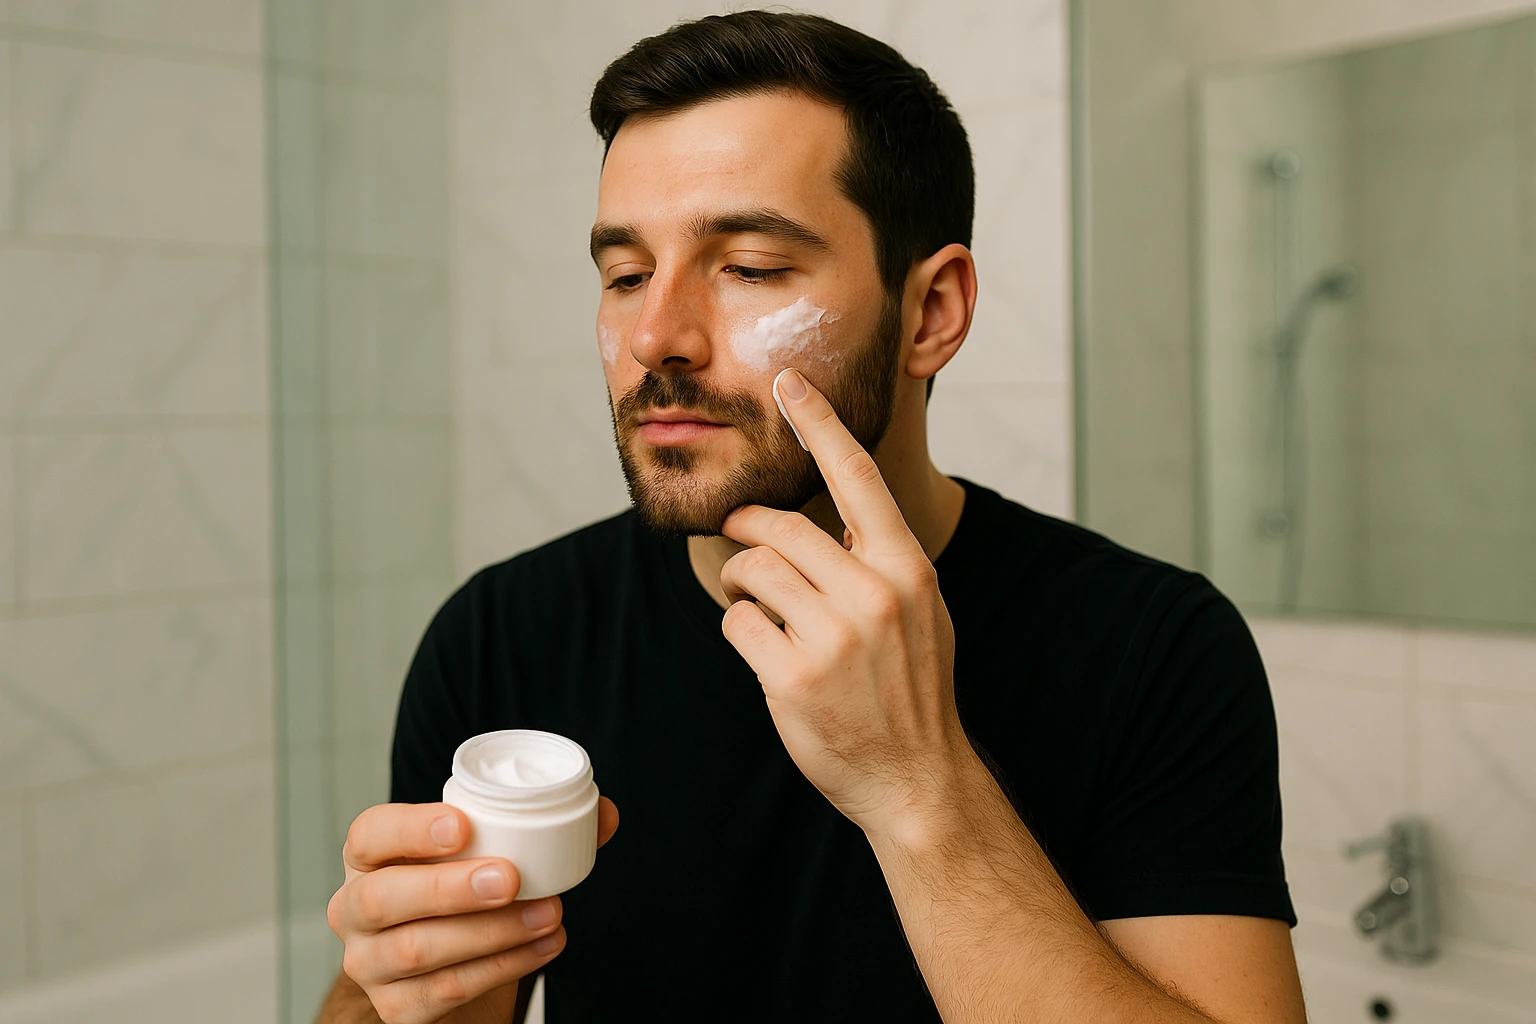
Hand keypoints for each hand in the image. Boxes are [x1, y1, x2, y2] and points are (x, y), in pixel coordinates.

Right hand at [327, 798, 619, 1023]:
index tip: (464, 825)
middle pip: (385, 899)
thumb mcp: (486, 854)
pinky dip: (502, 967)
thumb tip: (603, 813)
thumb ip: (541, 828)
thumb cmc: (464, 893)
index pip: (371, 835)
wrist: (451, 964)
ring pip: (418, 950)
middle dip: (450, 888)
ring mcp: (370, 963)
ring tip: (550, 913)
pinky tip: (543, 946)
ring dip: (492, 932)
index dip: (412, 828)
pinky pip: (446, 990)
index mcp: (370, 857)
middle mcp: (354, 909)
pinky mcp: (397, 1008)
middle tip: (511, 877)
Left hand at [718, 367, 967, 839]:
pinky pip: (737, 624)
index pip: (858, 477)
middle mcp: (873, 594)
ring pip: (753, 570)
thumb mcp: (920, 612)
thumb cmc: (911, 689)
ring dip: (741, 583)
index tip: (790, 382)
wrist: (916, 776)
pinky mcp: (793, 677)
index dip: (820, 423)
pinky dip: (739, 628)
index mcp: (906, 569)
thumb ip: (881, 562)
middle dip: (747, 528)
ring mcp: (833, 637)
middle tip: (740, 536)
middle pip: (780, 527)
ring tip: (756, 605)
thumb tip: (834, 517)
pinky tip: (762, 648)